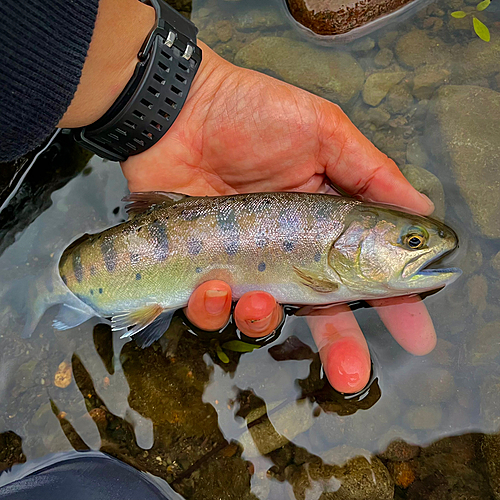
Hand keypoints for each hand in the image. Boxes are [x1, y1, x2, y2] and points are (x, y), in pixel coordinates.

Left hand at [121, 43, 436, 393]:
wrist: (178, 110)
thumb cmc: (252, 114)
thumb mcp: (322, 131)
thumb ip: (370, 172)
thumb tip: (420, 209)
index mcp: (320, 224)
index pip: (363, 271)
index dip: (392, 303)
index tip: (417, 336)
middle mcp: (286, 251)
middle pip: (319, 311)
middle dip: (340, 348)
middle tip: (353, 376)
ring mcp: (242, 264)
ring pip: (261, 318)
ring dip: (262, 320)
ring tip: (256, 297)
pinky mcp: (200, 269)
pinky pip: (209, 308)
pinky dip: (211, 306)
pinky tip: (211, 283)